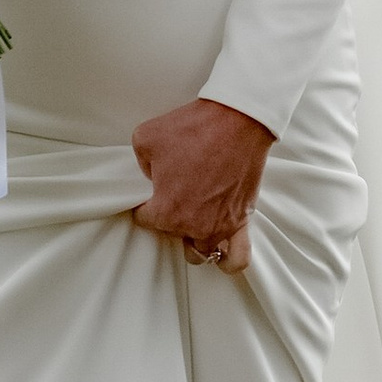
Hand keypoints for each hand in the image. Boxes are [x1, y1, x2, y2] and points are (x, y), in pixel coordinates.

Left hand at [131, 96, 272, 274]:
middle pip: (171, 235)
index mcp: (167, 210)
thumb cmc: (193, 128)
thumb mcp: (145, 138)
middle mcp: (193, 225)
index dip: (143, 204)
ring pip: (200, 252)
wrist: (238, 120)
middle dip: (168, 219)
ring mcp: (220, 227)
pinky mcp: (242, 220)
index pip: (144, 220)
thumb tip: (150, 176)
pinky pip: (238, 258)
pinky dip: (229, 261)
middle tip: (173, 197)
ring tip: (193, 222)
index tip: (148, 193)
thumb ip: (139, 164)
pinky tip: (222, 251)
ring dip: (193, 239)